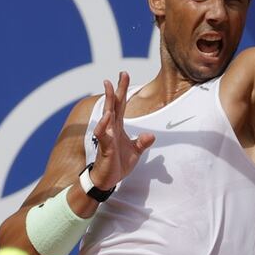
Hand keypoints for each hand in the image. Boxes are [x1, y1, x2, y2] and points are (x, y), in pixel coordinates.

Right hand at [90, 72, 155, 189]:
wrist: (107, 180)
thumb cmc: (118, 164)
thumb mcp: (135, 152)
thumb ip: (142, 142)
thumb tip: (151, 136)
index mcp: (118, 126)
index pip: (121, 104)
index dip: (123, 89)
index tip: (123, 74)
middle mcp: (111, 128)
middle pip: (114, 105)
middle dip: (116, 89)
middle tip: (119, 74)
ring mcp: (107, 136)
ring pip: (107, 115)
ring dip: (108, 101)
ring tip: (109, 87)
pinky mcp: (105, 146)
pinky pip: (103, 134)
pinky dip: (104, 125)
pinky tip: (107, 116)